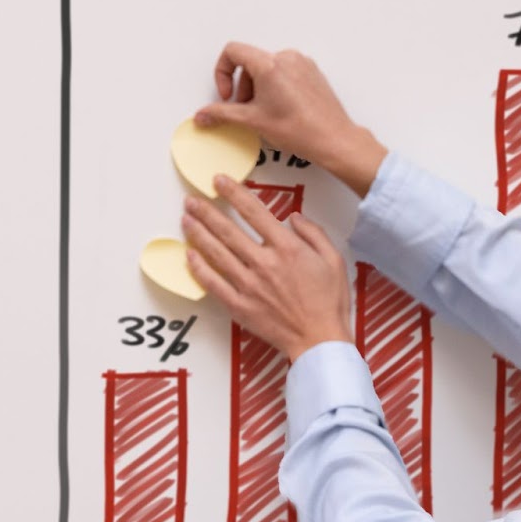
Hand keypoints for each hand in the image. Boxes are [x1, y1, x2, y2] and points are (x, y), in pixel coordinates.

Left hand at [181, 174, 352, 358]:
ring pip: (216, 253)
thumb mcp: (334, 259)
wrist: (319, 340)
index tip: (220, 181)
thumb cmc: (329, 302)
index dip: (234, 193)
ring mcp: (248, 285)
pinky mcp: (239, 305)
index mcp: (287, 248)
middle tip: (191, 200)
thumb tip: (293, 217)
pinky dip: (199, 268)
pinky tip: (189, 255)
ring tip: (186, 219)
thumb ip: (314, 233)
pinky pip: (213, 283)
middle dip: (206, 211)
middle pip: (227, 230)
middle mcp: (264, 263)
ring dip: (198, 234)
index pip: (254, 212)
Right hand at [194, 43, 387, 197]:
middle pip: (250, 62)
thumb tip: (203, 115)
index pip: (232, 51)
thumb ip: (222, 114)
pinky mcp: (312, 72)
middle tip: (246, 109)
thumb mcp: (253, 121)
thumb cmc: (300, 130)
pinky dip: (276, 86)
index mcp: (269, 64)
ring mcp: (302, 63)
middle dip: (242, 85)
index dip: (222, 72)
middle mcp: (286, 58)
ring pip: (268, 67)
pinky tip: (281, 109)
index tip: (227, 94)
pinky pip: (286, 71)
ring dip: (259, 87)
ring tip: (265, 111)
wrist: (334, 139)